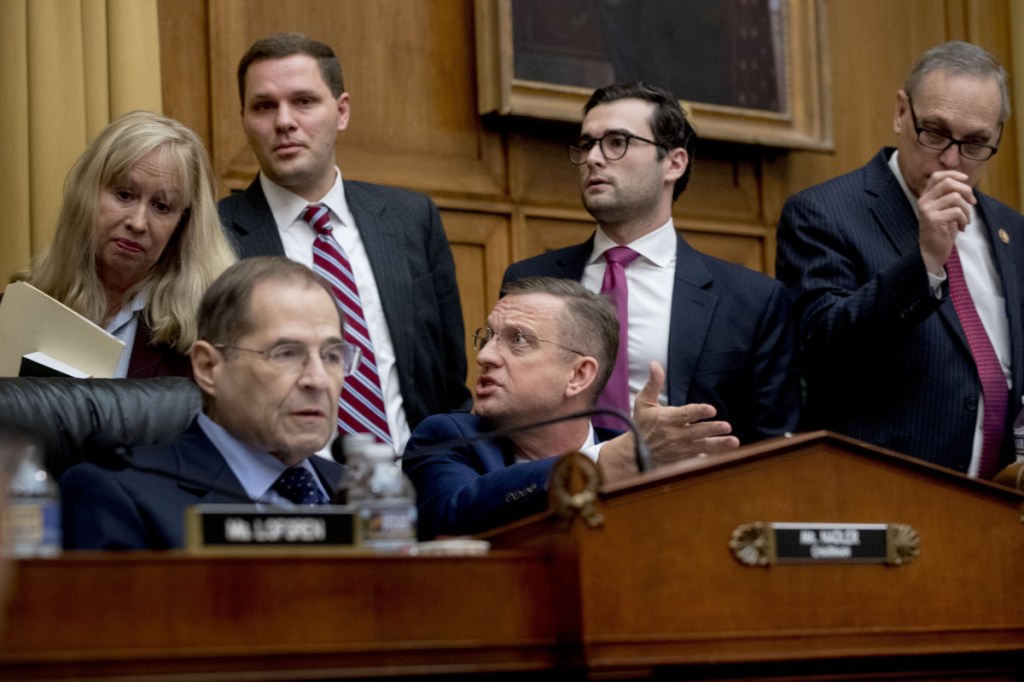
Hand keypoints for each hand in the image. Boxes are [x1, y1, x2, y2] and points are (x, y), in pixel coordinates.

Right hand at [597, 362, 738, 482]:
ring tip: (734, 442)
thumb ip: (653, 383)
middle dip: (712, 429)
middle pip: (697, 431)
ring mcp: (680, 449)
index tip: (712, 410)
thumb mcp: (643, 402)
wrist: (636, 453)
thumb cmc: (642, 424)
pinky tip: (728, 455)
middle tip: (727, 426)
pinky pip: (701, 458)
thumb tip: (655, 363)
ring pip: (703, 446)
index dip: (698, 412)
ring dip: (719, 444)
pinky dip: (714, 456)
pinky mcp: (684, 459)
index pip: (685, 414)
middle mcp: (674, 435)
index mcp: (665, 419)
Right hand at [918, 170, 974, 274]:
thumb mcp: (945, 209)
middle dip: (966, 190)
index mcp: (926, 197)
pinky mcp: (934, 219)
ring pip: (955, 197)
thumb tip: (965, 184)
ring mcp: (927, 210)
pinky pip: (957, 211)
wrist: (932, 251)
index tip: (966, 179)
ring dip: (967, 209)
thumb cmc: (942, 230)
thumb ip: (950, 196)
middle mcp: (924, 201)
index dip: (953, 174)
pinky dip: (964, 220)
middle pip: (948, 183)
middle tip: (972, 202)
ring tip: (965, 220)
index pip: (937, 176)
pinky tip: (961, 227)